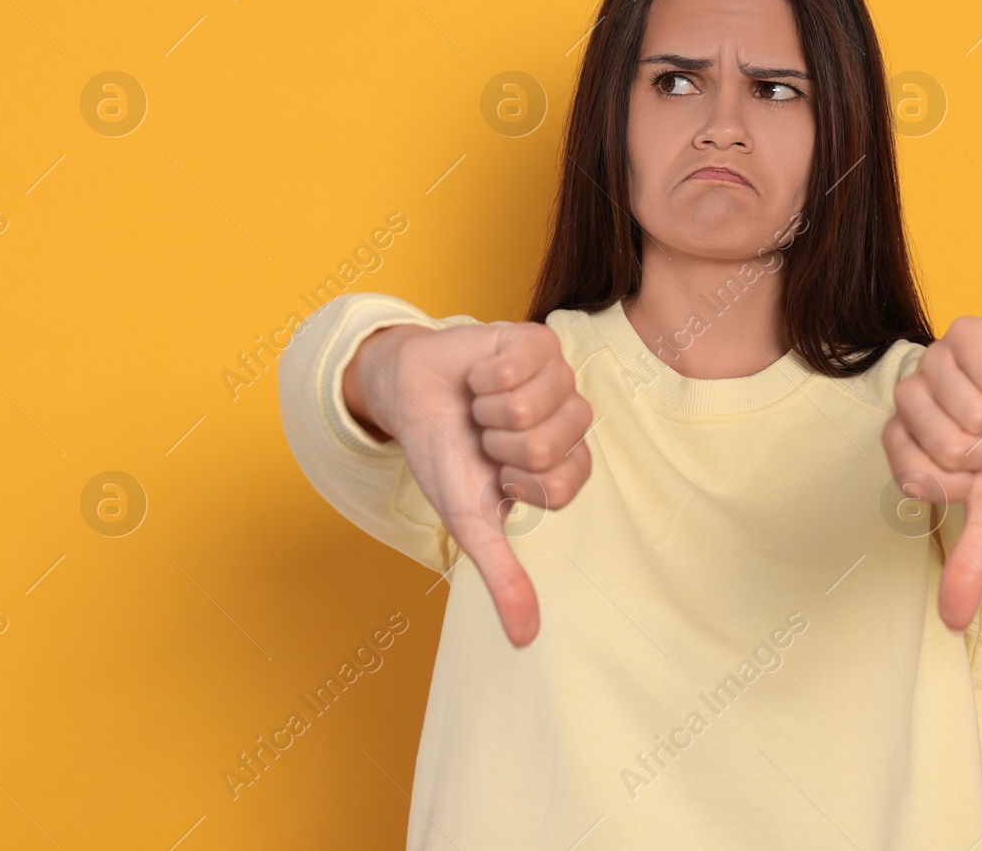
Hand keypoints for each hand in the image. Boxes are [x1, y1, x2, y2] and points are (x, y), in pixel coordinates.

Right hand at [344, 321, 593, 647]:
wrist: (410, 395)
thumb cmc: (446, 456)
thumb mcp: (472, 523)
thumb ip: (503, 578)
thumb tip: (525, 640)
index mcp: (565, 465)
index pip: (563, 486)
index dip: (518, 482)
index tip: (496, 474)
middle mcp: (571, 421)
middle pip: (547, 447)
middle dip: (497, 445)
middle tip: (485, 435)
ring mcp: (560, 379)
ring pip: (531, 406)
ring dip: (488, 410)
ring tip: (481, 406)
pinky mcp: (538, 342)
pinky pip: (518, 365)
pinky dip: (483, 375)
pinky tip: (479, 375)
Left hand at [881, 315, 981, 631]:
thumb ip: (971, 559)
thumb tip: (951, 622)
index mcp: (905, 445)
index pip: (916, 482)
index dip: (962, 484)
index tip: (978, 472)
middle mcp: (910, 402)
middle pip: (944, 447)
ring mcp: (932, 363)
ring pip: (967, 408)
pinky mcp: (962, 333)